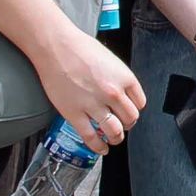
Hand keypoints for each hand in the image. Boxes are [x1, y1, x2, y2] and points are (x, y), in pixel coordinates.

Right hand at [35, 35, 144, 151]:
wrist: (55, 47)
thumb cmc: (79, 48)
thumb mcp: (110, 60)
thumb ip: (119, 78)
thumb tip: (123, 94)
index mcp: (124, 78)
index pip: (140, 103)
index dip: (135, 110)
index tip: (130, 113)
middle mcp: (112, 93)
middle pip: (130, 119)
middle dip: (128, 124)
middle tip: (123, 126)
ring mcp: (94, 105)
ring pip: (114, 131)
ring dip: (116, 137)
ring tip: (113, 138)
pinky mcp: (75, 114)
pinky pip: (91, 137)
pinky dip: (98, 146)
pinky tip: (101, 148)